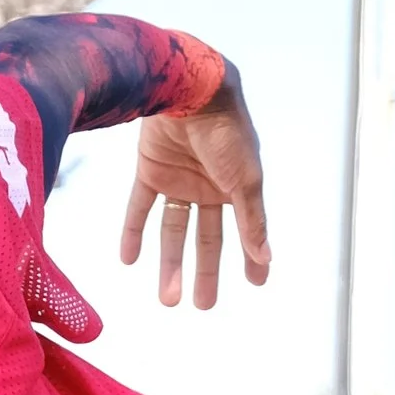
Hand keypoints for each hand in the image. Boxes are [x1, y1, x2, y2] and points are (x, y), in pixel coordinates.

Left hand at [119, 77, 270, 308]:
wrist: (190, 89)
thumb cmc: (227, 131)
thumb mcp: (244, 179)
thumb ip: (252, 220)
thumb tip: (265, 258)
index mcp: (237, 187)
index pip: (246, 230)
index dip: (251, 257)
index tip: (256, 284)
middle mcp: (209, 186)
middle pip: (207, 237)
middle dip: (205, 272)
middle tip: (202, 305)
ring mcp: (179, 179)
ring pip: (173, 229)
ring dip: (170, 263)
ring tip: (168, 299)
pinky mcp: (151, 170)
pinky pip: (139, 207)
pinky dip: (133, 232)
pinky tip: (129, 260)